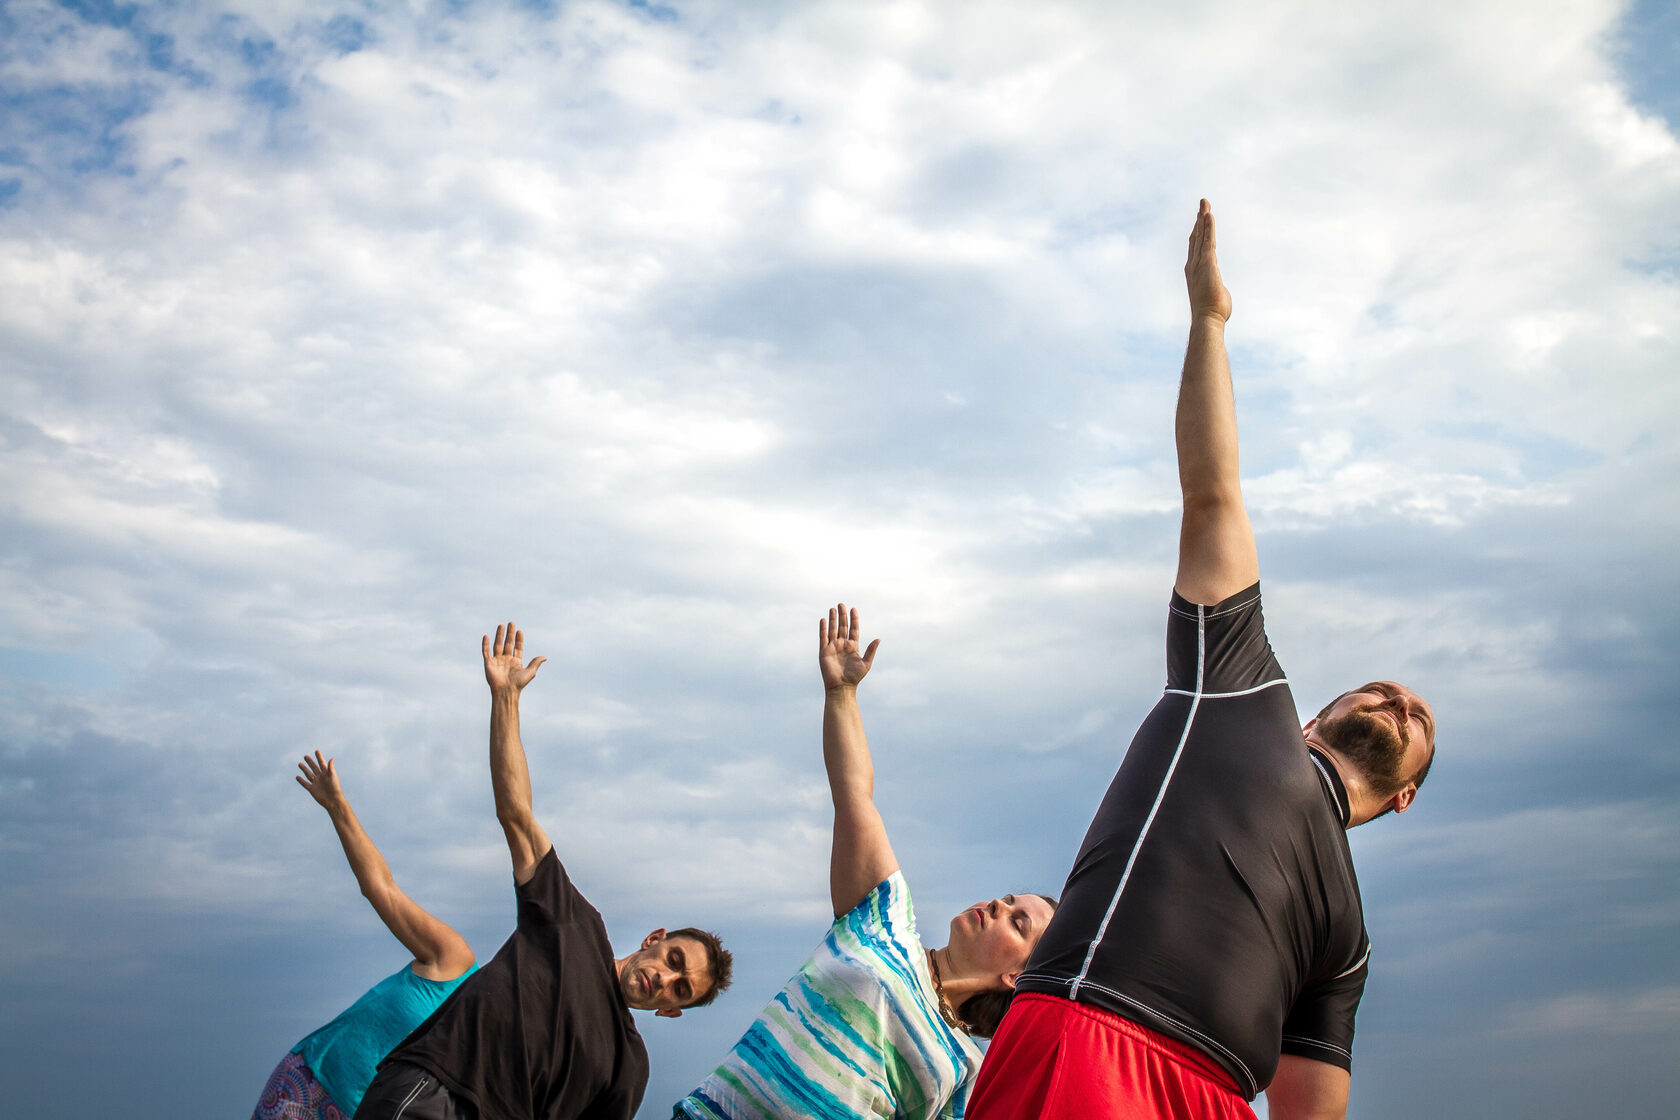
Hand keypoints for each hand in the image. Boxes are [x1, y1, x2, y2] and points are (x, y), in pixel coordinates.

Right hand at [296, 750, 344, 809]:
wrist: (333, 800)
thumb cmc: (335, 788)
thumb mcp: (333, 776)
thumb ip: (331, 768)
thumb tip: (331, 759)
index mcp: (326, 773)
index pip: (322, 763)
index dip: (319, 757)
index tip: (316, 751)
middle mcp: (321, 777)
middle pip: (314, 767)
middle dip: (310, 762)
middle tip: (305, 756)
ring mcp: (316, 783)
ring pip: (309, 774)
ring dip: (304, 769)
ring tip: (300, 763)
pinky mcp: (312, 789)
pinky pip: (305, 784)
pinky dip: (301, 780)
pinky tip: (297, 776)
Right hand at [483, 621, 546, 693]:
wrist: (506, 691)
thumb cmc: (518, 684)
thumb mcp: (530, 672)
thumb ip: (536, 663)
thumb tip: (545, 657)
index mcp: (516, 662)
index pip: (517, 648)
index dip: (519, 639)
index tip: (520, 631)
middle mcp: (506, 660)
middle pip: (508, 644)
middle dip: (509, 634)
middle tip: (511, 623)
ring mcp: (497, 661)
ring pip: (498, 645)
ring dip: (499, 635)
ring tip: (501, 625)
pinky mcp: (488, 663)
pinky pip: (486, 652)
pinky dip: (485, 644)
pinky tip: (486, 636)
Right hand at [819, 603, 879, 690]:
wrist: (842, 687)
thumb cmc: (855, 677)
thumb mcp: (866, 663)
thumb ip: (871, 650)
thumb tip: (879, 639)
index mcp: (853, 646)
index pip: (853, 629)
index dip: (854, 619)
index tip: (853, 609)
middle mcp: (843, 645)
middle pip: (842, 626)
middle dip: (842, 615)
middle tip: (841, 604)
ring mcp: (833, 647)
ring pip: (833, 629)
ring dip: (832, 619)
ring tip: (833, 608)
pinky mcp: (824, 651)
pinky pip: (823, 637)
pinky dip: (823, 628)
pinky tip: (823, 619)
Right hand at [1185, 198, 1231, 322]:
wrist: (1207, 319)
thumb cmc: (1213, 313)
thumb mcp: (1215, 296)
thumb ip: (1216, 288)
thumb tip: (1219, 293)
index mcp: (1195, 273)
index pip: (1196, 249)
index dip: (1198, 234)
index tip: (1200, 221)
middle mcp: (1193, 265)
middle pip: (1196, 238)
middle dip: (1199, 221)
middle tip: (1202, 206)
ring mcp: (1199, 263)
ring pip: (1201, 236)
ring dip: (1203, 218)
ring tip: (1205, 203)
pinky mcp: (1208, 262)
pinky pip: (1208, 239)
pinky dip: (1208, 226)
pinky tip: (1209, 215)